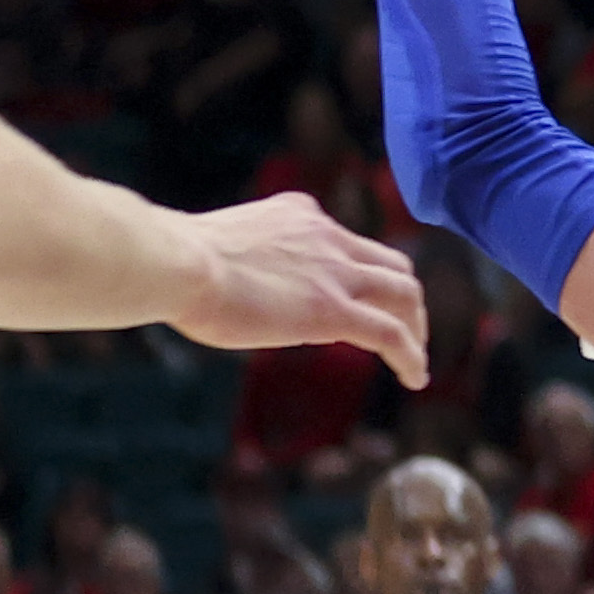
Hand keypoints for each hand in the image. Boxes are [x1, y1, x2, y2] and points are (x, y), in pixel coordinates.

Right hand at [166, 191, 433, 389]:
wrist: (179, 264)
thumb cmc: (177, 261)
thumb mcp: (220, 245)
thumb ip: (243, 256)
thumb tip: (227, 279)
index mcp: (301, 216)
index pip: (348, 242)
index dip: (362, 272)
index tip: (360, 298)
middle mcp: (328, 237)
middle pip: (392, 264)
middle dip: (405, 297)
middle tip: (406, 327)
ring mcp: (334, 273)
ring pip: (403, 295)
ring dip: (416, 326)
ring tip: (417, 357)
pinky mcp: (332, 310)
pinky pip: (390, 333)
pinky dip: (411, 354)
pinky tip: (415, 377)